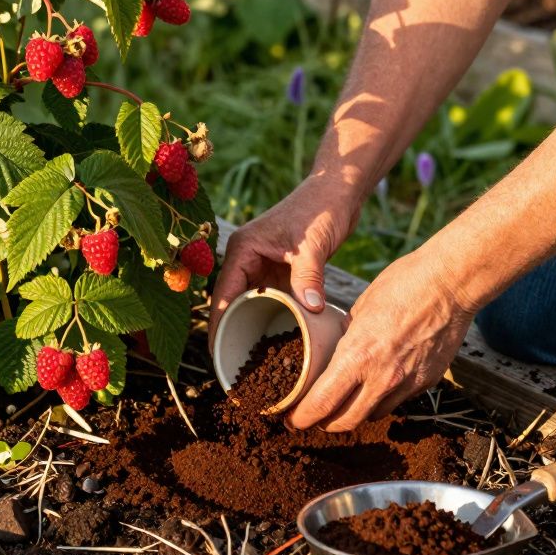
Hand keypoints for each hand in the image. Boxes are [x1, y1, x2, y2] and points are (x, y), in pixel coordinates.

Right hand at [208, 179, 358, 346]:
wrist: (338, 189)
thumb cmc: (321, 208)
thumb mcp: (313, 246)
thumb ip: (308, 279)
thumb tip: (311, 312)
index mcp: (243, 249)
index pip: (223, 294)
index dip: (218, 324)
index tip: (217, 353)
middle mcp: (246, 257)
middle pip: (232, 301)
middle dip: (231, 330)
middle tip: (234, 365)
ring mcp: (262, 263)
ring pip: (251, 301)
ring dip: (251, 325)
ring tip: (252, 360)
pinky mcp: (279, 269)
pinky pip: (270, 298)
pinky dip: (272, 315)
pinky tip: (277, 339)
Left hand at [288, 251, 474, 430]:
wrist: (451, 283)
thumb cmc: (404, 284)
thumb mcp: (360, 307)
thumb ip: (348, 337)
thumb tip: (337, 349)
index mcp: (358, 356)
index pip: (322, 403)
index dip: (303, 417)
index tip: (293, 419)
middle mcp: (382, 377)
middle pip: (345, 422)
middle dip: (325, 424)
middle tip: (314, 417)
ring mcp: (407, 383)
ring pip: (372, 415)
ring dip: (355, 413)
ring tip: (344, 402)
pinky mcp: (427, 382)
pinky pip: (398, 400)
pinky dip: (383, 398)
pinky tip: (378, 384)